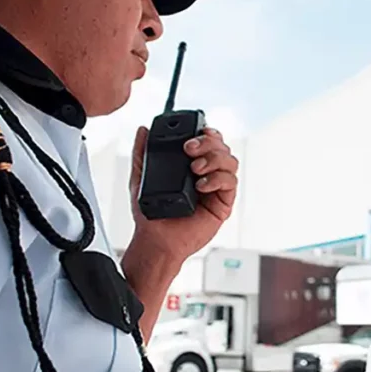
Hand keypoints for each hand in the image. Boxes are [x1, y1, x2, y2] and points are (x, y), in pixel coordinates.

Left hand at [127, 126, 238, 262]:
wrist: (156, 241)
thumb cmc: (150, 214)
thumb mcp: (140, 177)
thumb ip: (142, 153)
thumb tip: (142, 131)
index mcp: (191, 165)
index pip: (208, 141)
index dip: (207, 133)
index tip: (196, 131)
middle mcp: (208, 174)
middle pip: (222, 147)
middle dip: (208, 142)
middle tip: (189, 149)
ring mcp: (216, 188)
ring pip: (230, 161)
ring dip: (214, 159)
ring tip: (195, 168)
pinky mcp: (223, 204)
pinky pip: (230, 182)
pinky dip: (217, 178)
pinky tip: (201, 186)